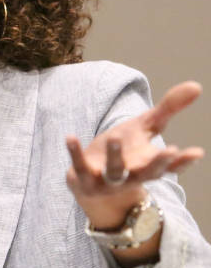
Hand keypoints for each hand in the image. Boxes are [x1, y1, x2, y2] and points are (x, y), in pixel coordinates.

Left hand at [66, 81, 203, 230]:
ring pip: (115, 173)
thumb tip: (196, 85)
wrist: (90, 180)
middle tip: (169, 150)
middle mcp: (132, 176)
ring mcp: (108, 181)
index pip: (170, 166)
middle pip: (148, 173)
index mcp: (149, 164)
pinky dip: (75, 153)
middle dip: (157, 163)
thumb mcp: (146, 127)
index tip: (196, 152)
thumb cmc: (124, 150)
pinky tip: (71, 137)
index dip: (183, 162)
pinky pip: (80, 166)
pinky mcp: (85, 179)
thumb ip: (169, 108)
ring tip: (115, 137)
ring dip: (116, 158)